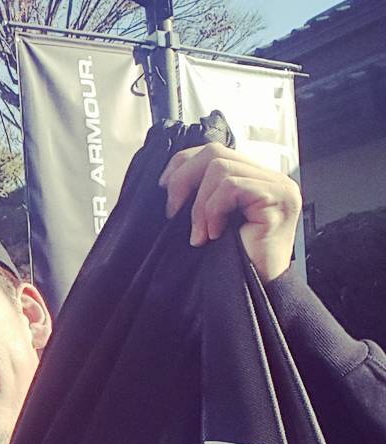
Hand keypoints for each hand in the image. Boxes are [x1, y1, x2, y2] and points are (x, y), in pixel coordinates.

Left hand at [159, 143, 301, 281]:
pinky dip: (214, 211)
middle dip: (184, 180)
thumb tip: (168, 179)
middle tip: (173, 212)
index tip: (164, 187)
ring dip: (200, 205)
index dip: (184, 163)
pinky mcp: (278, 199)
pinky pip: (231, 187)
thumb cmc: (231, 262)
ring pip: (220, 169)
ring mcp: (278, 186)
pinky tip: (215, 235)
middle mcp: (270, 178)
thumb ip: (201, 194)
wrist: (254, 293)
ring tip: (200, 234)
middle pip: (216, 152)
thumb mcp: (209, 220)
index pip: (215, 150)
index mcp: (254, 178)